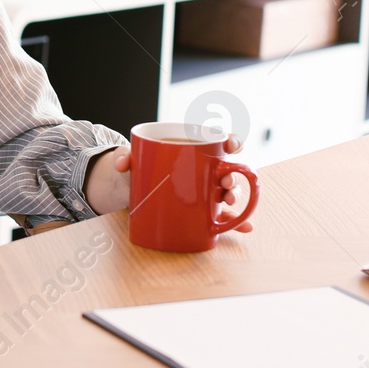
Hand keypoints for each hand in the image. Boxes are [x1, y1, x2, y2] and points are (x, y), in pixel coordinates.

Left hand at [84, 136, 254, 233]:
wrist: (131, 186)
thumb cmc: (138, 164)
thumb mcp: (130, 157)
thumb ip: (124, 156)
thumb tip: (123, 164)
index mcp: (192, 148)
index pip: (219, 141)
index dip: (231, 140)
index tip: (232, 144)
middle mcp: (204, 168)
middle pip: (226, 168)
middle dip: (231, 174)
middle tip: (224, 182)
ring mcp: (203, 189)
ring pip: (226, 191)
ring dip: (233, 195)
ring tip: (230, 202)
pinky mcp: (199, 208)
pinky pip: (220, 213)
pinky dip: (235, 221)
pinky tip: (245, 226)